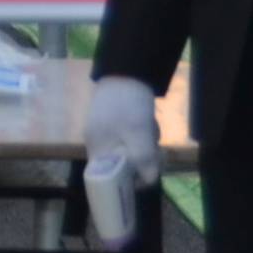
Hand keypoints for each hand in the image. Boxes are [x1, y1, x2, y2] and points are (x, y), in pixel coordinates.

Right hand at [80, 73, 164, 201]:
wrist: (127, 70)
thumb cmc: (129, 103)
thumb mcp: (139, 132)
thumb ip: (143, 158)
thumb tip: (149, 181)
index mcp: (96, 148)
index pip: (108, 179)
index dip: (127, 182)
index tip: (146, 175)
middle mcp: (96, 143)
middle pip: (121, 166)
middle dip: (142, 160)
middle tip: (156, 149)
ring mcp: (104, 132)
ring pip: (128, 152)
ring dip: (145, 146)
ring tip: (151, 129)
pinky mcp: (114, 123)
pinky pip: (129, 139)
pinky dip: (141, 135)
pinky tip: (147, 123)